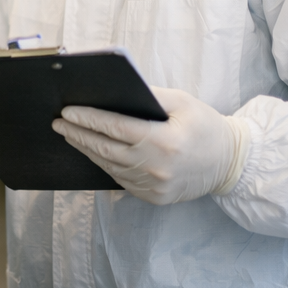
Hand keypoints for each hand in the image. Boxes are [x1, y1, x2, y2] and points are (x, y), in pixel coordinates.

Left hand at [52, 86, 250, 204]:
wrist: (229, 164)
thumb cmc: (205, 126)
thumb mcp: (182, 102)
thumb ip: (148, 95)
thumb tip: (113, 90)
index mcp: (163, 140)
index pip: (115, 127)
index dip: (88, 118)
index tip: (67, 110)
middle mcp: (155, 166)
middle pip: (105, 148)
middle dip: (77, 133)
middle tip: (58, 122)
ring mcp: (153, 186)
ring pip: (108, 165)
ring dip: (85, 149)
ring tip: (69, 134)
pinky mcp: (152, 197)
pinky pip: (119, 178)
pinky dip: (102, 163)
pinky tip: (91, 151)